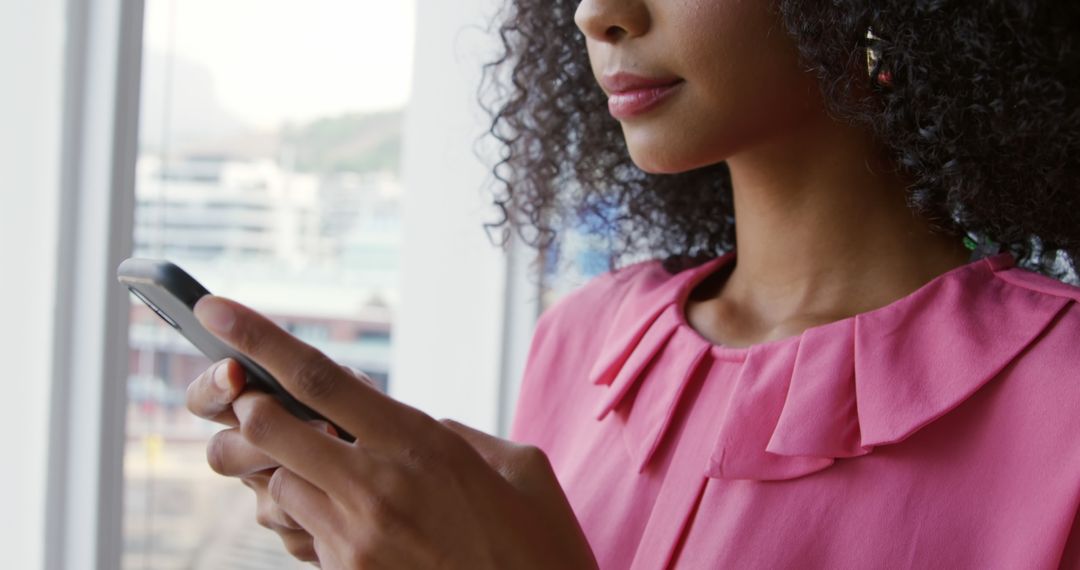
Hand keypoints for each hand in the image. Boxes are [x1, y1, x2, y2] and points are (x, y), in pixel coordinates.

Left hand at [192, 295, 597, 569]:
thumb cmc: (539, 544)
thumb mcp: (519, 467)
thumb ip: (458, 433)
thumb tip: (415, 424)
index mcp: (421, 445)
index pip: (320, 379)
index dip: (260, 339)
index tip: (216, 310)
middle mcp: (376, 489)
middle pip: (269, 430)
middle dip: (250, 407)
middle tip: (256, 398)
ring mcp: (354, 541)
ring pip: (275, 485)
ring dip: (285, 467)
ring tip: (329, 470)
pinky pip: (299, 533)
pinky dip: (308, 513)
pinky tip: (356, 518)